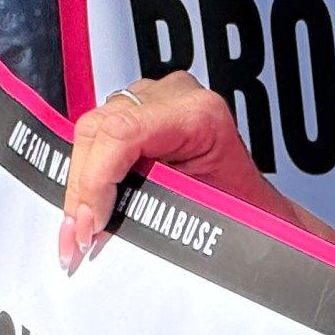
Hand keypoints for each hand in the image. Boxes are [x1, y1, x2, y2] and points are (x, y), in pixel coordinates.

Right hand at [60, 75, 334, 270]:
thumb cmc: (245, 214)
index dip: (95, 182)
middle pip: (99, 131)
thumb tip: (94, 228)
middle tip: (76, 239)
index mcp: (199, 113)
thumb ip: (145, 212)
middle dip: (82, 190)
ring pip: (92, 134)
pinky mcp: (141, 113)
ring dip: (81, 185)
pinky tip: (86, 212)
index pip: (122, 133)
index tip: (88, 225)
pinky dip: (89, 177)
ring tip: (78, 233)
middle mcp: (175, 96)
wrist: (259, 213)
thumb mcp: (197, 214)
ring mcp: (155, 99)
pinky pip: (100, 139)